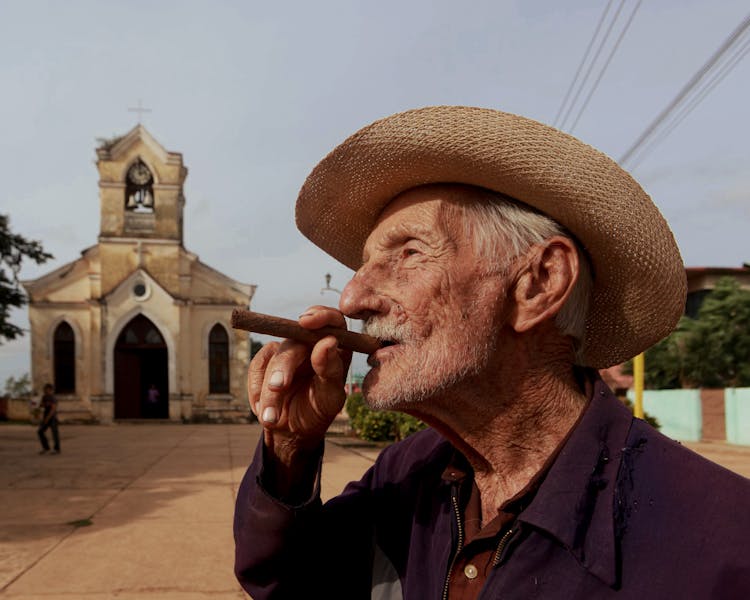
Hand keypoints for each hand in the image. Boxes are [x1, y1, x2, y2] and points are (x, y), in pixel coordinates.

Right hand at [248, 306, 351, 466]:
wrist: (292, 430)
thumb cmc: (318, 411)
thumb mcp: (330, 398)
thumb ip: (330, 370)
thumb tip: (328, 341)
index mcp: (335, 349)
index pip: (333, 321)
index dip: (321, 315)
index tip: (305, 321)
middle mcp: (311, 344)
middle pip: (295, 340)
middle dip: (284, 366)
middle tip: (278, 387)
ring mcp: (287, 350)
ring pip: (274, 356)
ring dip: (269, 389)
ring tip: (271, 417)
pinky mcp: (266, 359)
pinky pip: (256, 367)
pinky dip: (257, 390)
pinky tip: (263, 409)